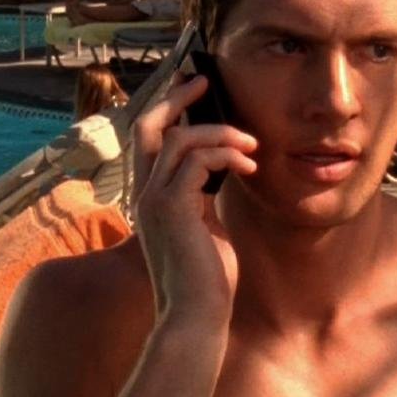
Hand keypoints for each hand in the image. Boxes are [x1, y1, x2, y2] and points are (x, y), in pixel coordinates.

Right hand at [132, 73, 257, 328]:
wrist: (196, 317)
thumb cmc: (207, 281)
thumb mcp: (207, 228)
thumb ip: (205, 197)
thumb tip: (225, 169)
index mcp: (150, 198)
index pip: (149, 140)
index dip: (169, 110)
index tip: (195, 91)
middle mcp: (144, 194)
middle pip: (147, 126)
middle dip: (176, 98)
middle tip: (204, 79)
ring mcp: (153, 200)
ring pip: (178, 138)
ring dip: (220, 132)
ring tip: (251, 145)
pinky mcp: (172, 208)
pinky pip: (195, 159)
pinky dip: (226, 154)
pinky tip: (250, 166)